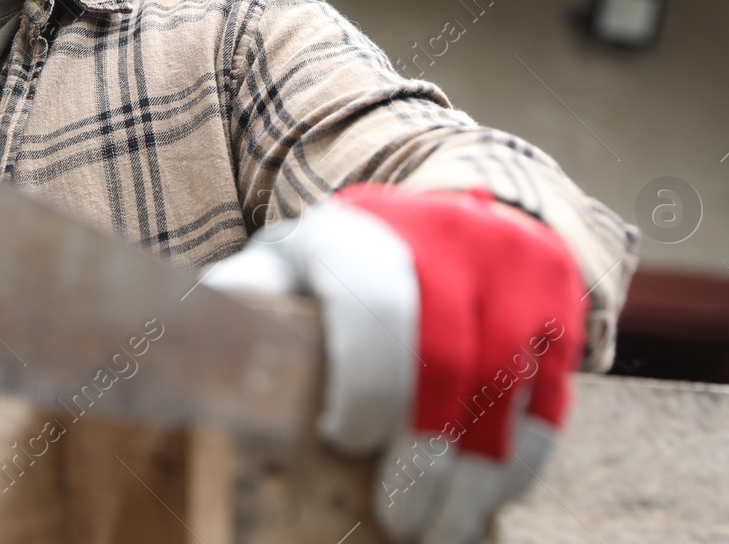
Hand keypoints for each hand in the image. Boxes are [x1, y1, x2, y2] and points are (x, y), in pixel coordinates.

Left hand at [203, 185, 584, 543]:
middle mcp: (445, 238)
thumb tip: (169, 351)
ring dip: (479, 475)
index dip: (366, 380)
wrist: (438, 216)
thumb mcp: (279, 269)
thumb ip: (238, 305)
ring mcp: (511, 269)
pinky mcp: (558, 307)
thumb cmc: (336, 266)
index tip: (343, 439)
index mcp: (357, 232)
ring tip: (441, 531)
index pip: (374, 303)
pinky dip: (523, 461)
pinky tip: (486, 502)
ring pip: (510, 384)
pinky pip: (552, 398)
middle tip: (399, 519)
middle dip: (426, 451)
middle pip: (451, 356)